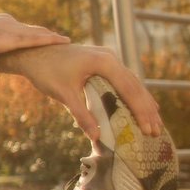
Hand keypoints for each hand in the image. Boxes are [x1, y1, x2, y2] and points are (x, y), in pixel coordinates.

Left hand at [1, 43, 165, 141]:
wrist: (32, 53)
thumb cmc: (46, 72)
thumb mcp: (64, 94)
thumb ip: (81, 115)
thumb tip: (97, 137)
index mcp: (104, 62)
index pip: (129, 90)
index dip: (140, 111)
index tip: (149, 129)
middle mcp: (110, 57)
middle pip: (135, 86)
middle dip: (146, 109)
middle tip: (157, 131)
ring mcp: (107, 58)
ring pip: (131, 82)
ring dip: (142, 102)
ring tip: (154, 123)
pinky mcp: (102, 62)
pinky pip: (123, 80)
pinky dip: (132, 95)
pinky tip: (140, 107)